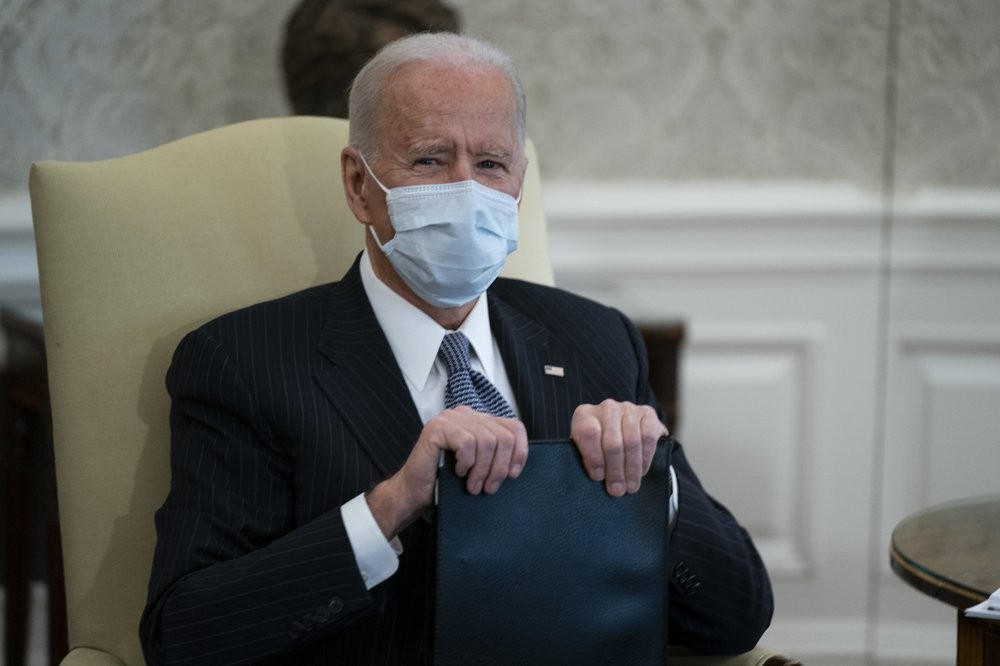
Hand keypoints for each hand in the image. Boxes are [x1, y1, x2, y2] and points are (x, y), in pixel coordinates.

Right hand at [366, 406, 527, 537]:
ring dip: (483, 470)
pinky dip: (467, 462)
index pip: (514, 426)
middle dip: (500, 467)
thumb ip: (496, 455)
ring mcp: (450, 418)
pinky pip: (467, 443)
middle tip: (489, 487)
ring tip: (474, 486)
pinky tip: (459, 472)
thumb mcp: (480, 465)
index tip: (513, 475)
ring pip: (487, 441)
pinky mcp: (437, 427)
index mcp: (478, 420)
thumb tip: (520, 462)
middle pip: (503, 436)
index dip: (520, 452)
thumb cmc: (446, 482)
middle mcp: (466, 414)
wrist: (415, 493)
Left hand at [571, 399, 666, 496]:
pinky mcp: (647, 413)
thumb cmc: (599, 447)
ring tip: (630, 487)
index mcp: (584, 415)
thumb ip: (587, 461)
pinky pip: (648, 438)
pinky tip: (642, 472)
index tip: (598, 477)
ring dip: (631, 469)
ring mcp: (628, 408)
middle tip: (617, 490)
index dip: (593, 457)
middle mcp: (606, 407)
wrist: (622, 430)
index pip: (587, 433)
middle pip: (612, 441)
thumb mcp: (586, 451)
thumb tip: (594, 482)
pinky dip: (645, 458)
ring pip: (631, 441)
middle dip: (615, 470)